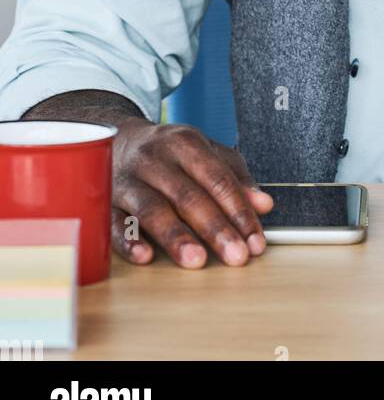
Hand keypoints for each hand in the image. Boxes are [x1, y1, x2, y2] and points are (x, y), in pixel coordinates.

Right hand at [110, 119, 273, 268]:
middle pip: (188, 196)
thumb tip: (264, 205)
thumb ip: (235, 177)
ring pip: (152, 209)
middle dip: (215, 228)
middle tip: (236, 256)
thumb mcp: (205, 152)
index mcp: (185, 142)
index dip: (239, 210)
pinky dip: (129, 240)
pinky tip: (145, 256)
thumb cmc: (169, 152)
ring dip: (176, 236)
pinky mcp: (104, 201)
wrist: (117, 139)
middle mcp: (155, 158)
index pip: (218, 178)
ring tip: (197, 261)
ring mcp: (127, 179)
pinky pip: (114, 222)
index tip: (255, 240)